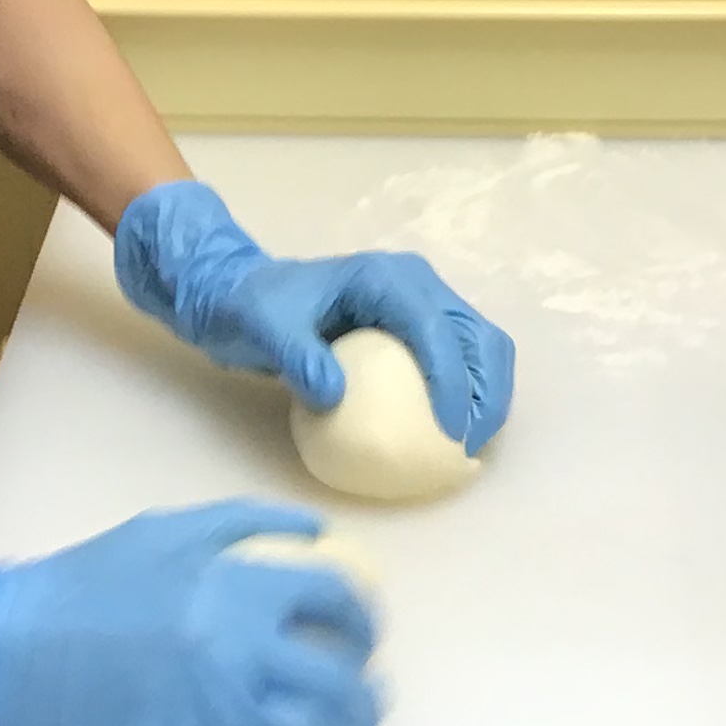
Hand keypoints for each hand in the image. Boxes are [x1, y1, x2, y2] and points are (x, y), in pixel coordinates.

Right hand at [0, 502, 381, 725]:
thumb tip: (317, 535)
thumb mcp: (160, 533)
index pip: (338, 603)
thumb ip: (242, 526)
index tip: (357, 636)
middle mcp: (237, 650)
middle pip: (341, 684)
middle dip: (362, 697)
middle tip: (354, 699)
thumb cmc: (77, 586)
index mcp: (236, 586)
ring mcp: (214, 714)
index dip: (362, 622)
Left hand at [114, 182, 516, 451]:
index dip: (451, 381)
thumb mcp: (265, 331)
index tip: (449, 432)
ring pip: (480, 348)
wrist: (238, 295)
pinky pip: (459, 361)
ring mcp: (420, 306)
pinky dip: (468, 396)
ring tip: (473, 447)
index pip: (436, 328)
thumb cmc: (252, 308)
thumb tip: (334, 396)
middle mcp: (415, 285)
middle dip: (487, 392)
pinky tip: (457, 436)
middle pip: (477, 335)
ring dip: (487, 396)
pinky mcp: (417, 330)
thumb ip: (298, 358)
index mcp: (385, 279)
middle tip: (472, 446)